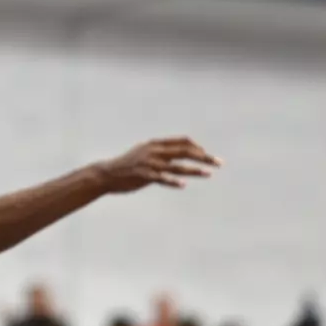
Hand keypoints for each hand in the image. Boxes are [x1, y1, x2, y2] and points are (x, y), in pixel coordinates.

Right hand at [93, 138, 218, 192]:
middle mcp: (154, 151)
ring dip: (194, 169)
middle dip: (203, 157)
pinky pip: (161, 178)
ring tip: (209, 174)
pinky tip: (183, 184)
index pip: (182, 141)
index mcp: (155, 144)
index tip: (208, 156)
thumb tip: (178, 155)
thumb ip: (160, 153)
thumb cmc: (127, 165)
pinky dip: (173, 181)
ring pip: (176, 165)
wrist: (106, 174)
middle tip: (219, 163)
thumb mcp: (144, 153)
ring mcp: (149, 163)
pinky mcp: (143, 175)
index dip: (197, 147)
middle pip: (184, 151)